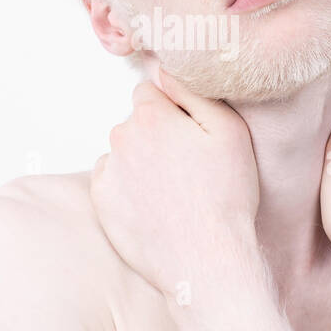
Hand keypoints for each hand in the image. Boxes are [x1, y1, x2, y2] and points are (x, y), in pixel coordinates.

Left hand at [90, 56, 260, 298]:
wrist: (205, 260)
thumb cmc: (224, 197)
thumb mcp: (228, 131)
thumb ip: (193, 91)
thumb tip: (165, 69)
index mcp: (150, 116)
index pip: (150, 91)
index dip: (173, 110)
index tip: (191, 134)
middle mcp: (120, 138)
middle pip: (136, 122)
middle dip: (156, 134)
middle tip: (188, 166)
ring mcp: (108, 172)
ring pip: (124, 152)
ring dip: (141, 161)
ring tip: (174, 190)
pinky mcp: (101, 202)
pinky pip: (112, 180)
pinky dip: (128, 187)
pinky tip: (155, 205)